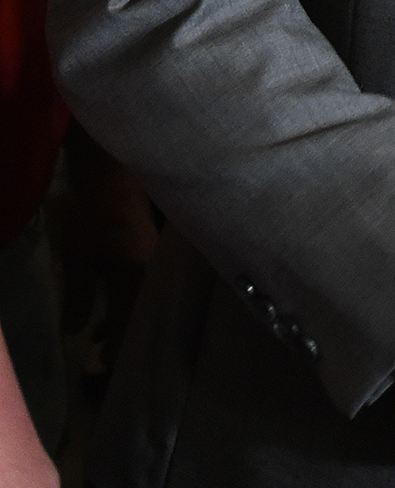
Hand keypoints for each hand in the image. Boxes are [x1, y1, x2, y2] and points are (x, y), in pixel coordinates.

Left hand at [56, 125, 157, 373]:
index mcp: (138, 279)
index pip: (131, 326)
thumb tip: (76, 332)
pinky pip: (146, 293)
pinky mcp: (156, 260)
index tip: (101, 371)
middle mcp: (156, 277)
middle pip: (145, 321)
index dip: (117, 351)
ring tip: (102, 341)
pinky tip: (111, 314)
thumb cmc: (96, 220)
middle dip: (125, 344)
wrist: (116, 182)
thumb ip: (79, 297)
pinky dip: (130, 308)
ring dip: (126, 325)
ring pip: (145, 307)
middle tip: (105, 364)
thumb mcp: (79, 259)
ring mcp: (159, 267)